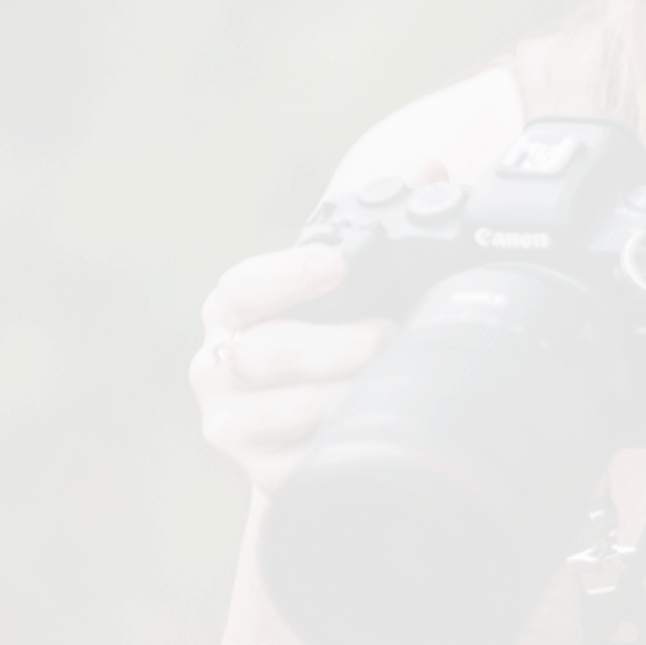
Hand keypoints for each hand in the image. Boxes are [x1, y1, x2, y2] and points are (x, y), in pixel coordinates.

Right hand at [191, 159, 449, 493]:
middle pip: (273, 354)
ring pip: (292, 409)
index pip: (243, 288)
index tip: (335, 264)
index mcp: (230, 311)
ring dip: (353, 392)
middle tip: (393, 332)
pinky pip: (306, 461)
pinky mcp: (260, 475)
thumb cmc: (327, 336)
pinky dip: (346, 441)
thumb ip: (380, 222)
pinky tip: (377, 425)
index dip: (286, 275)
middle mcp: (215, 367)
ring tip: (397, 379)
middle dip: (343, 343)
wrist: (309, 425)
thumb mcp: (342, 284)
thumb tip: (430, 169)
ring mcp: (232, 427)